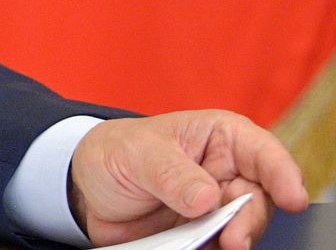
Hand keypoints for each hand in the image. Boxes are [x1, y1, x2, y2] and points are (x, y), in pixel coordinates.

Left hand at [70, 110, 307, 249]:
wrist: (85, 190)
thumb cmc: (115, 154)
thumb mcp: (136, 154)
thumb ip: (170, 173)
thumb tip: (208, 198)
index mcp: (218, 138)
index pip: (262, 152)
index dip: (283, 174)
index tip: (291, 197)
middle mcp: (227, 173)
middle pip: (259, 199)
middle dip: (251, 220)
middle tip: (234, 240)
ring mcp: (217, 207)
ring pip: (243, 227)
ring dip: (235, 240)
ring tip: (221, 247)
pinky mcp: (203, 234)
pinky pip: (219, 246)